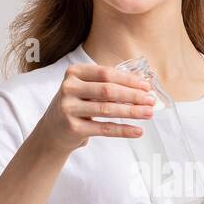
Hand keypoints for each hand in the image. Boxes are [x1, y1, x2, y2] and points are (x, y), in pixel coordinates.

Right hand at [37, 62, 155, 153]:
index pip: (106, 73)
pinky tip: (137, 131)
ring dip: (132, 112)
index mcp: (74, 72)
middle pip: (108, 90)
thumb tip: (142, 86)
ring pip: (107, 109)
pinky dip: (123, 130)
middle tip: (151, 100)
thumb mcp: (85, 89)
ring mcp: (69, 108)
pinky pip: (104, 128)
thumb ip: (107, 83)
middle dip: (133, 96)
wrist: (53, 131)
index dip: (128, 79)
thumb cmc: (76, 105)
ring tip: (148, 114)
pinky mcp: (73, 128)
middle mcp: (69, 88)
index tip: (146, 86)